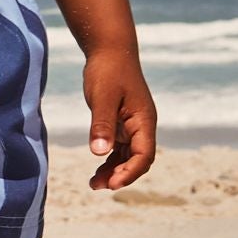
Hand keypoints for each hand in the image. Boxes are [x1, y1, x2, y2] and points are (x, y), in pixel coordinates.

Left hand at [83, 51, 156, 189]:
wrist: (109, 51)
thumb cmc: (108, 71)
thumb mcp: (103, 98)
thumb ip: (102, 124)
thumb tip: (99, 153)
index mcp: (144, 120)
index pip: (145, 154)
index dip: (131, 172)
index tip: (113, 184)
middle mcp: (142, 126)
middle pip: (138, 160)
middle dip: (121, 175)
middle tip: (98, 187)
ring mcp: (132, 126)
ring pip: (127, 157)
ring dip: (114, 171)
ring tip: (93, 185)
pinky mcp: (121, 124)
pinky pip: (119, 149)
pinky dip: (109, 161)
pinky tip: (96, 171)